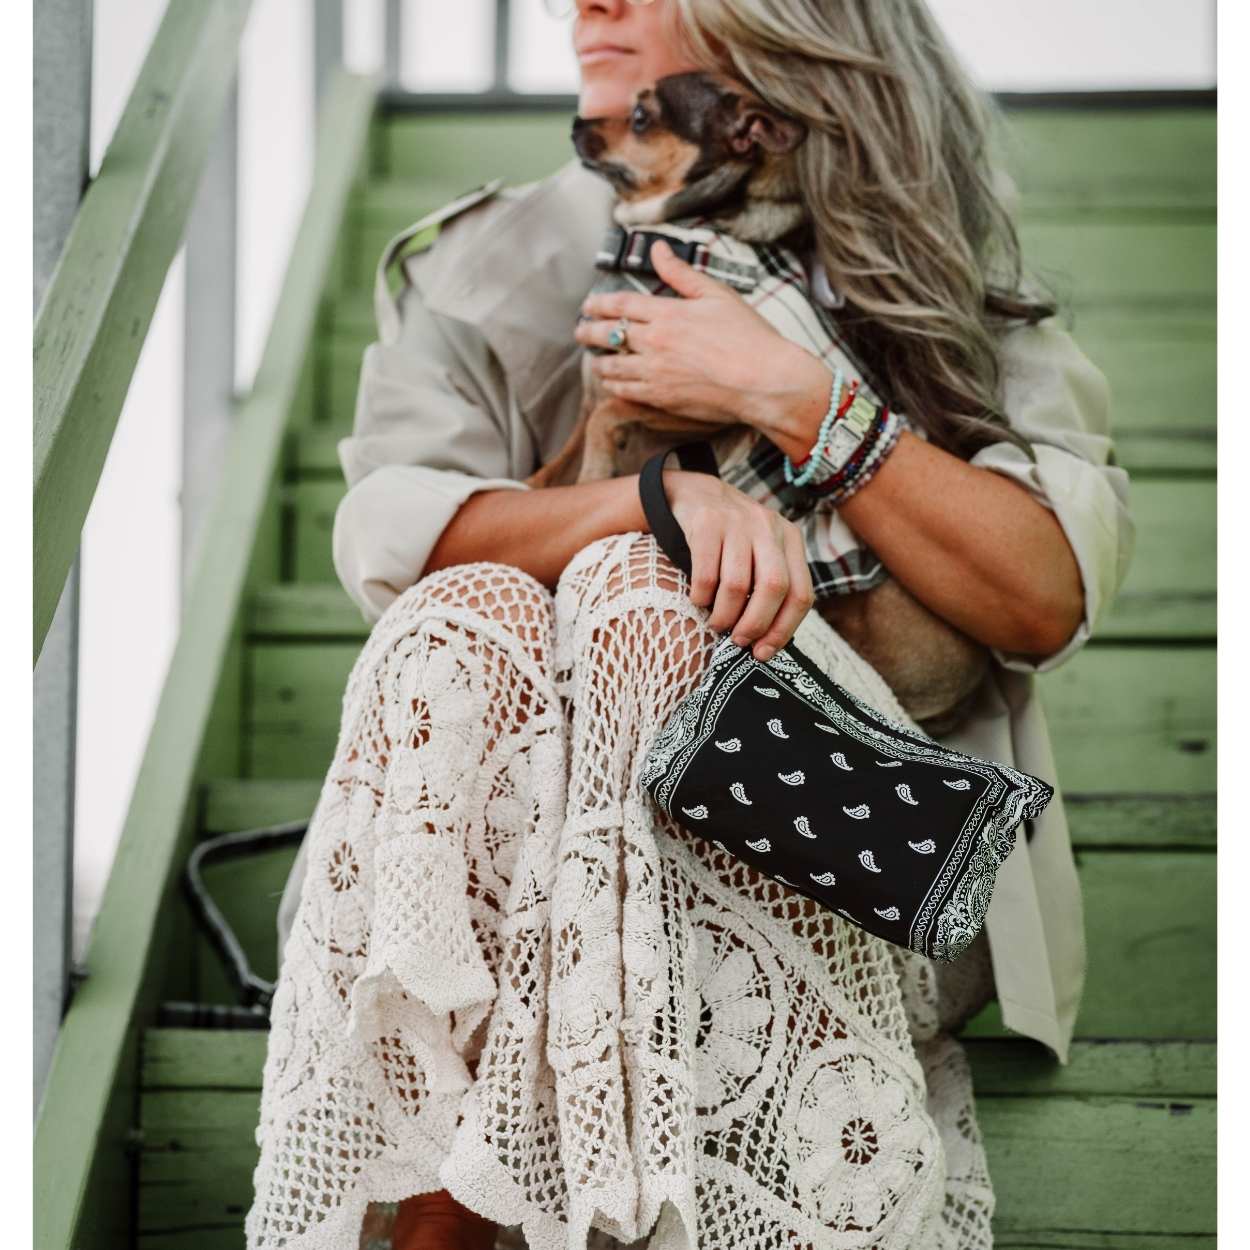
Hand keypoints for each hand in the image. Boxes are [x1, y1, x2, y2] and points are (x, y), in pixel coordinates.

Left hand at [576, 239, 812, 430]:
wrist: (761, 380)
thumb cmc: (747, 337)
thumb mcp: (717, 294)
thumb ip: (682, 273)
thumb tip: (658, 250)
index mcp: (667, 313)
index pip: (620, 304)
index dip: (599, 304)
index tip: (589, 305)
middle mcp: (654, 343)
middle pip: (608, 335)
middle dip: (589, 332)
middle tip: (581, 332)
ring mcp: (655, 373)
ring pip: (613, 368)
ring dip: (599, 363)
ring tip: (595, 361)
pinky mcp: (662, 399)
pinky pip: (627, 392)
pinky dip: (615, 387)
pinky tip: (613, 385)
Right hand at [663, 467, 813, 661]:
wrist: (695, 494)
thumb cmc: (732, 539)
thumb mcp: (762, 552)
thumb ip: (772, 586)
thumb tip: (769, 643)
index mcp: (790, 538)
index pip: (801, 592)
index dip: (784, 628)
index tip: (764, 652)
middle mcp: (768, 527)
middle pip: (774, 587)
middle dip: (756, 623)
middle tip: (739, 641)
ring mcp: (738, 522)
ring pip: (738, 584)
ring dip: (725, 615)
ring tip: (716, 624)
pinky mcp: (707, 523)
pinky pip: (706, 573)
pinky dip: (701, 597)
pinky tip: (698, 601)